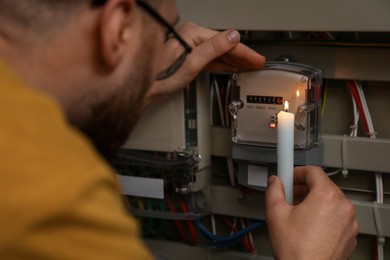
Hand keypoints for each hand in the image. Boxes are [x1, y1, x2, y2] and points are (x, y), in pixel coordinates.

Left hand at [144, 22, 264, 105]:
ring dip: (234, 60)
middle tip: (257, 63)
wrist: (146, 87)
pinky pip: (211, 60)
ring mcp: (191, 48)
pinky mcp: (189, 58)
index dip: (244, 51)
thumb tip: (232, 36)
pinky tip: (231, 68)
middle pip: (224, 46)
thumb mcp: (192, 62)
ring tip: (249, 66)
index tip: (256, 59)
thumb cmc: (160, 75)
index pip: (226, 41)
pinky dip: (223, 64)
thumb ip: (214, 48)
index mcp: (193, 33)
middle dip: (242, 56)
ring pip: (219, 53)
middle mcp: (192, 38)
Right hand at [265, 166, 358, 259]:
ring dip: (314, 201)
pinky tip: (308, 226)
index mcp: (326, 196)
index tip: (288, 176)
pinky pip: (337, 217)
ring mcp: (349, 222)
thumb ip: (274, 191)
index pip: (313, 171)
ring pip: (331, 201)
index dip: (297, 171)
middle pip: (323, 185)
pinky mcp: (349, 235)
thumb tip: (274, 182)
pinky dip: (324, 216)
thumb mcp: (275, 213)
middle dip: (304, 187)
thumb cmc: (296, 250)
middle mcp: (343, 207)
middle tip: (289, 194)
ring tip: (297, 213)